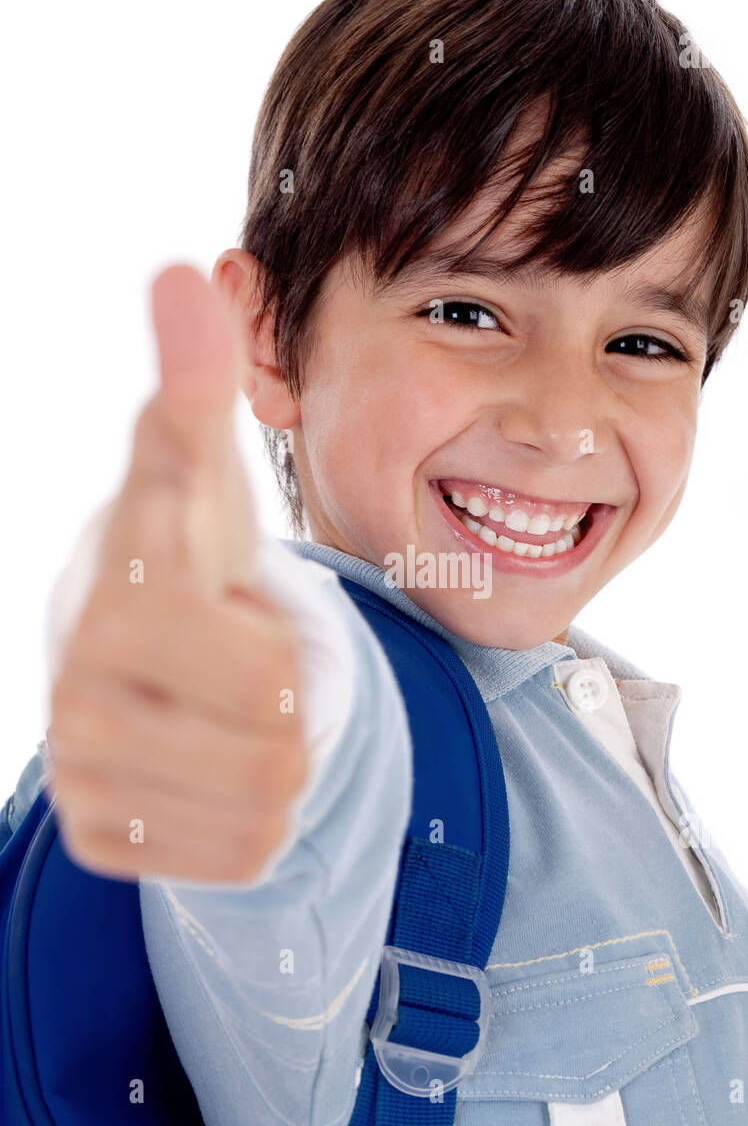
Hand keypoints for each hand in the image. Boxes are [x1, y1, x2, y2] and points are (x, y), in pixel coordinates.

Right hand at [47, 265, 307, 881]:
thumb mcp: (199, 472)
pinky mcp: (103, 839)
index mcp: (119, 601)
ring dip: (273, 758)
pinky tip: (208, 762)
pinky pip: (243, 855)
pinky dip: (251, 816)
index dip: (275, 641)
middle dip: (288, 704)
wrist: (139, 655)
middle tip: (241, 666)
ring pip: (267, 808)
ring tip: (224, 708)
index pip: (260, 665)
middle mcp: (81, 695)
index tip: (223, 608)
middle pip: (282, 748)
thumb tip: (184, 270)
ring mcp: (85, 775)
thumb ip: (196, 381)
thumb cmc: (184, 558)